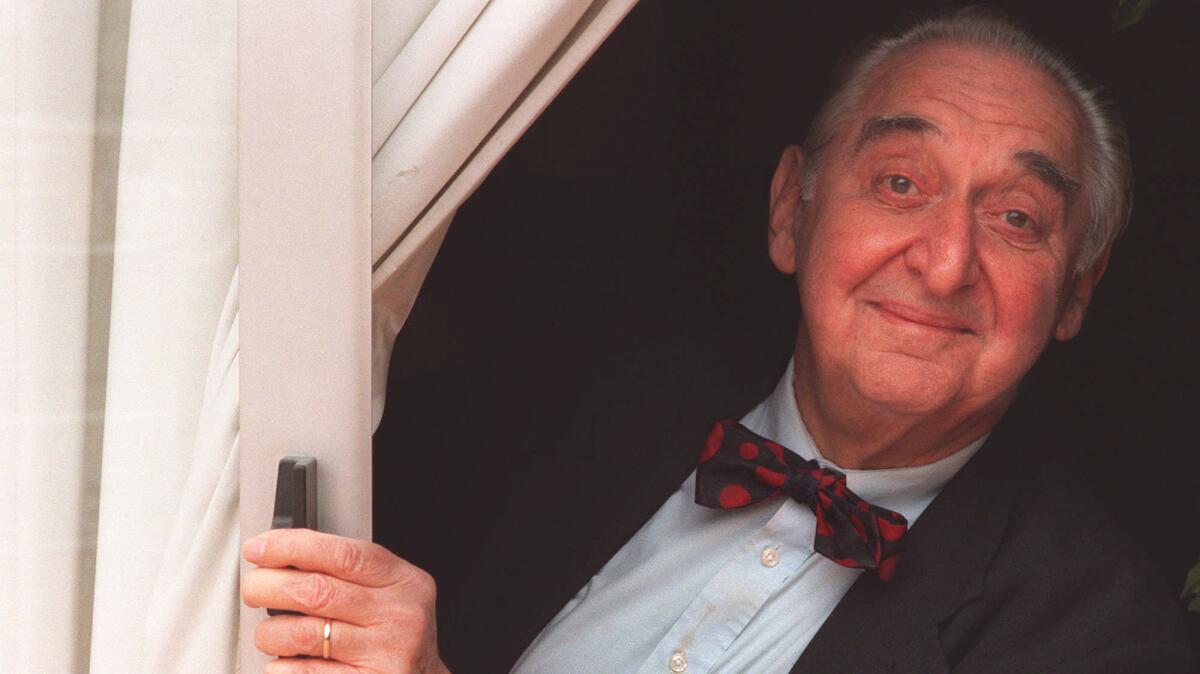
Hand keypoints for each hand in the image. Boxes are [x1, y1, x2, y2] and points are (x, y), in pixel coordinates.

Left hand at [241, 528, 450, 672]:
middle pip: (317, 591)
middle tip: (252, 587)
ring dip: (270, 632)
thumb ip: (348, 573)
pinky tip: (282, 662)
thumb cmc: (394, 634)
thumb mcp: (389, 593)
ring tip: (269, 633)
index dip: (293, 547)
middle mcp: (399, 617)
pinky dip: (281, 667)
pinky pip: (305, 673)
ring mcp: (384, 654)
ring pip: (303, 634)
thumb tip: (282, 555)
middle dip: (268, 586)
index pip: (343, 554)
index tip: (260, 548)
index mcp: (404, 583)